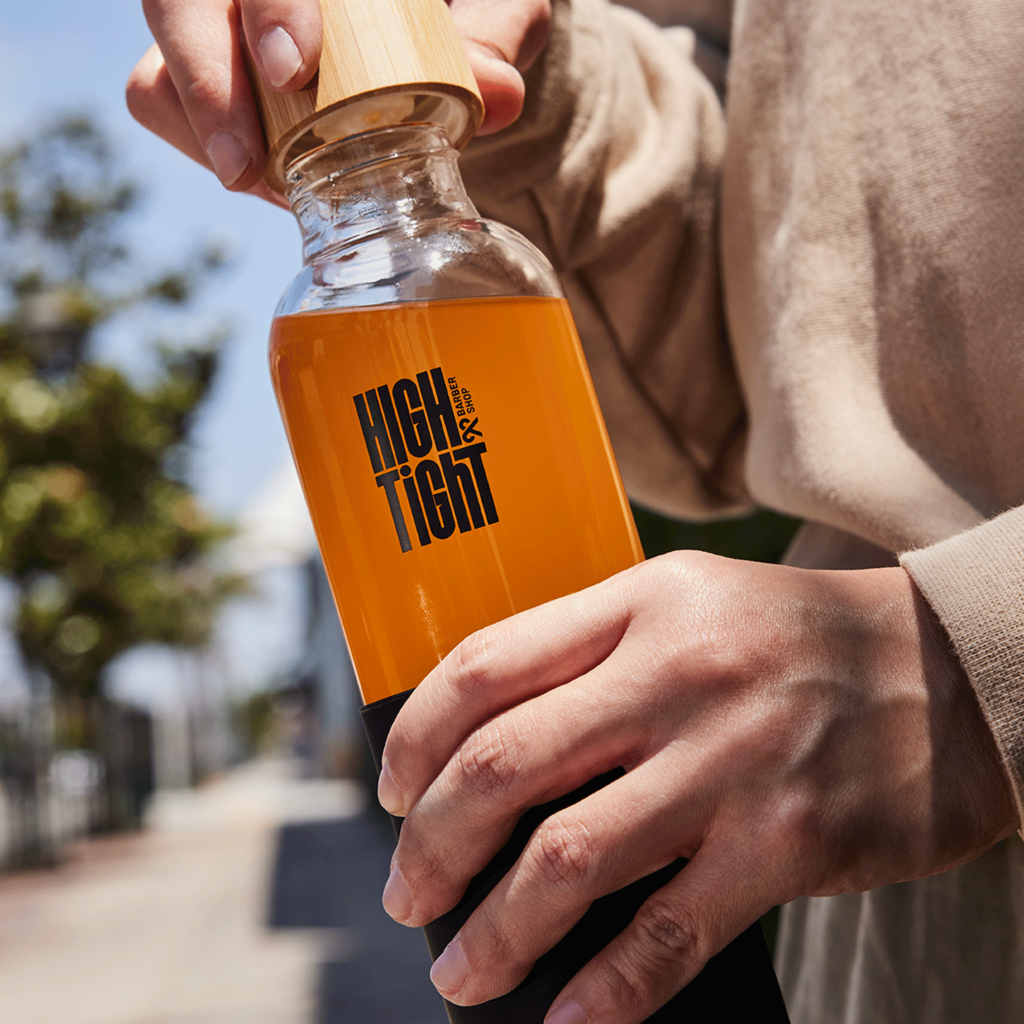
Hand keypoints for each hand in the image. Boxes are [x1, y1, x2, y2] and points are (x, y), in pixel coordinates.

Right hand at [125, 0, 550, 197]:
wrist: (434, 32)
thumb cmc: (457, 8)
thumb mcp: (491, 3)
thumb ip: (493, 33)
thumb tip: (498, 95)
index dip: (267, 3)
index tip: (294, 69)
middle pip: (176, 4)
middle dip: (200, 80)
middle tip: (245, 165)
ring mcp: (218, 29)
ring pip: (157, 70)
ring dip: (203, 135)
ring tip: (262, 183)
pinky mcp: (208, 81)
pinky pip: (169, 112)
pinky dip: (214, 153)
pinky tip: (274, 184)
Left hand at [377, 551, 1016, 1023]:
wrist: (948, 673)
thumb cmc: (792, 641)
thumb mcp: (686, 607)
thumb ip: (591, 654)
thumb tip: (482, 741)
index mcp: (640, 604)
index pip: (485, 665)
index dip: (413, 737)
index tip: (389, 790)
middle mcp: (677, 672)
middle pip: (504, 764)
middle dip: (431, 843)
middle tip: (406, 890)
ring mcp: (731, 759)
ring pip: (568, 858)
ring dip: (494, 930)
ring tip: (459, 968)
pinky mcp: (786, 842)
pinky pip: (667, 934)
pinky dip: (603, 991)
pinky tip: (562, 1019)